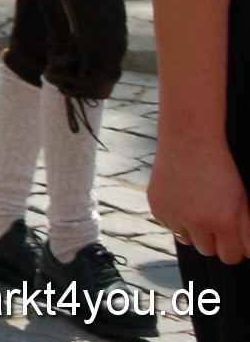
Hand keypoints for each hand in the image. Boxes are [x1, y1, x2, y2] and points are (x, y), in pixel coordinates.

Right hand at [149, 139, 249, 264]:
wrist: (189, 140)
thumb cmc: (222, 169)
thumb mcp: (241, 199)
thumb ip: (245, 229)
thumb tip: (246, 253)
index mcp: (224, 222)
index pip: (231, 257)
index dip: (234, 249)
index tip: (234, 239)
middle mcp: (198, 222)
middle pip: (208, 251)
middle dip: (213, 240)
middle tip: (214, 219)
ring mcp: (174, 215)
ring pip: (186, 240)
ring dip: (192, 230)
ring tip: (197, 208)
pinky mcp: (157, 207)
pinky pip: (168, 225)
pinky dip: (175, 217)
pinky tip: (181, 199)